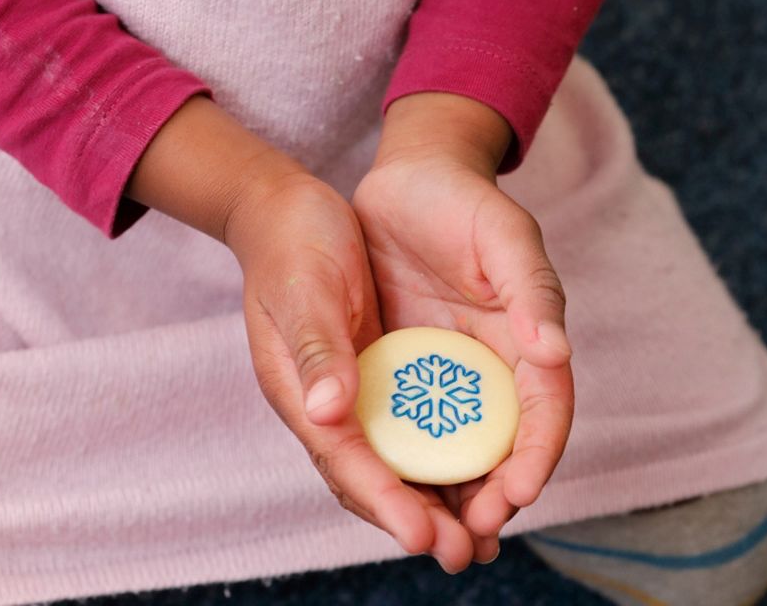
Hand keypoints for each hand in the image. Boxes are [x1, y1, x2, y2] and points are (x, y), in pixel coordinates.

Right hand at [126, 95, 473, 569]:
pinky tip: (467, 467)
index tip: (429, 536)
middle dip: (418, 517)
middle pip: (372, 476)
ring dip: (430, 498)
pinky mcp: (370, 370)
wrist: (286, 215)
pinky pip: (403, 425)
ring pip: (390, 460)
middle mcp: (326, 403)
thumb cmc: (292, 247)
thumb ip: (315, 351)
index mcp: (302, 391)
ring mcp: (349, 389)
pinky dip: (432, 455)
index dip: (387, 501)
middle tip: (469, 552)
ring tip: (479, 532)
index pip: (346, 460)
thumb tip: (329, 415)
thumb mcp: (303, 290)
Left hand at [352, 93, 573, 565]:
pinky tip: (385, 486)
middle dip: (489, 496)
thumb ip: (532, 289)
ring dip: (445, 493)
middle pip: (499, 444)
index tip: (515, 495)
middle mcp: (489, 363)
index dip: (536, 454)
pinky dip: (402, 457)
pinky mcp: (403, 364)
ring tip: (428, 537)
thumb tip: (556, 354)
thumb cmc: (463, 200)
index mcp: (527, 337)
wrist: (407, 180)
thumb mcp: (504, 234)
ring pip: (451, 444)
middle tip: (466, 540)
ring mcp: (444, 368)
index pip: (544, 409)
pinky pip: (404, 420)